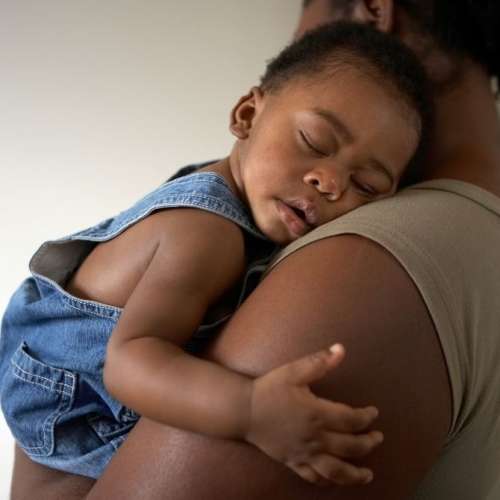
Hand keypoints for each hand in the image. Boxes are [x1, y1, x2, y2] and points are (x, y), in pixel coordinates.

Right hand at [245, 344, 382, 485]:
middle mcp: (315, 438)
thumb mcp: (294, 370)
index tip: (374, 413)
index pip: (351, 419)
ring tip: (367, 474)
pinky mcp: (293, 462)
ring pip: (336, 470)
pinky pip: (314, 477)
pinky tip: (336, 480)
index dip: (367, 417)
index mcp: (317, 414)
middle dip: (368, 443)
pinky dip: (328, 481)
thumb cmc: (270, 389)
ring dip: (355, 474)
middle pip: (350, 446)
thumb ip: (319, 362)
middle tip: (378, 438)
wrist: (243, 411)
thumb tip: (341, 349)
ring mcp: (304, 453)